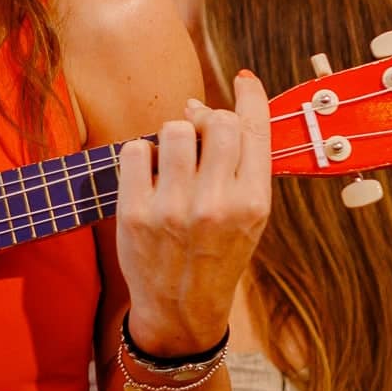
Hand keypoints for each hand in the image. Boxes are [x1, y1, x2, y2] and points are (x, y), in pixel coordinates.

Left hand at [115, 69, 270, 355]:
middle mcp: (216, 204)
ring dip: (173, 136)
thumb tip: (198, 107)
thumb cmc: (217, 255)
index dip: (250, 97)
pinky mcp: (136, 212)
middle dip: (207, 122)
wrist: (181, 310)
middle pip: (216, 122)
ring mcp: (174, 208)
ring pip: (175, 129)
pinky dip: (142, 155)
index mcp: (253, 203)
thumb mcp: (248, 218)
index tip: (244, 80)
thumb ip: (238, 166)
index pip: (255, 131)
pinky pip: (137, 150)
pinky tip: (149, 175)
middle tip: (199, 137)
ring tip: (173, 161)